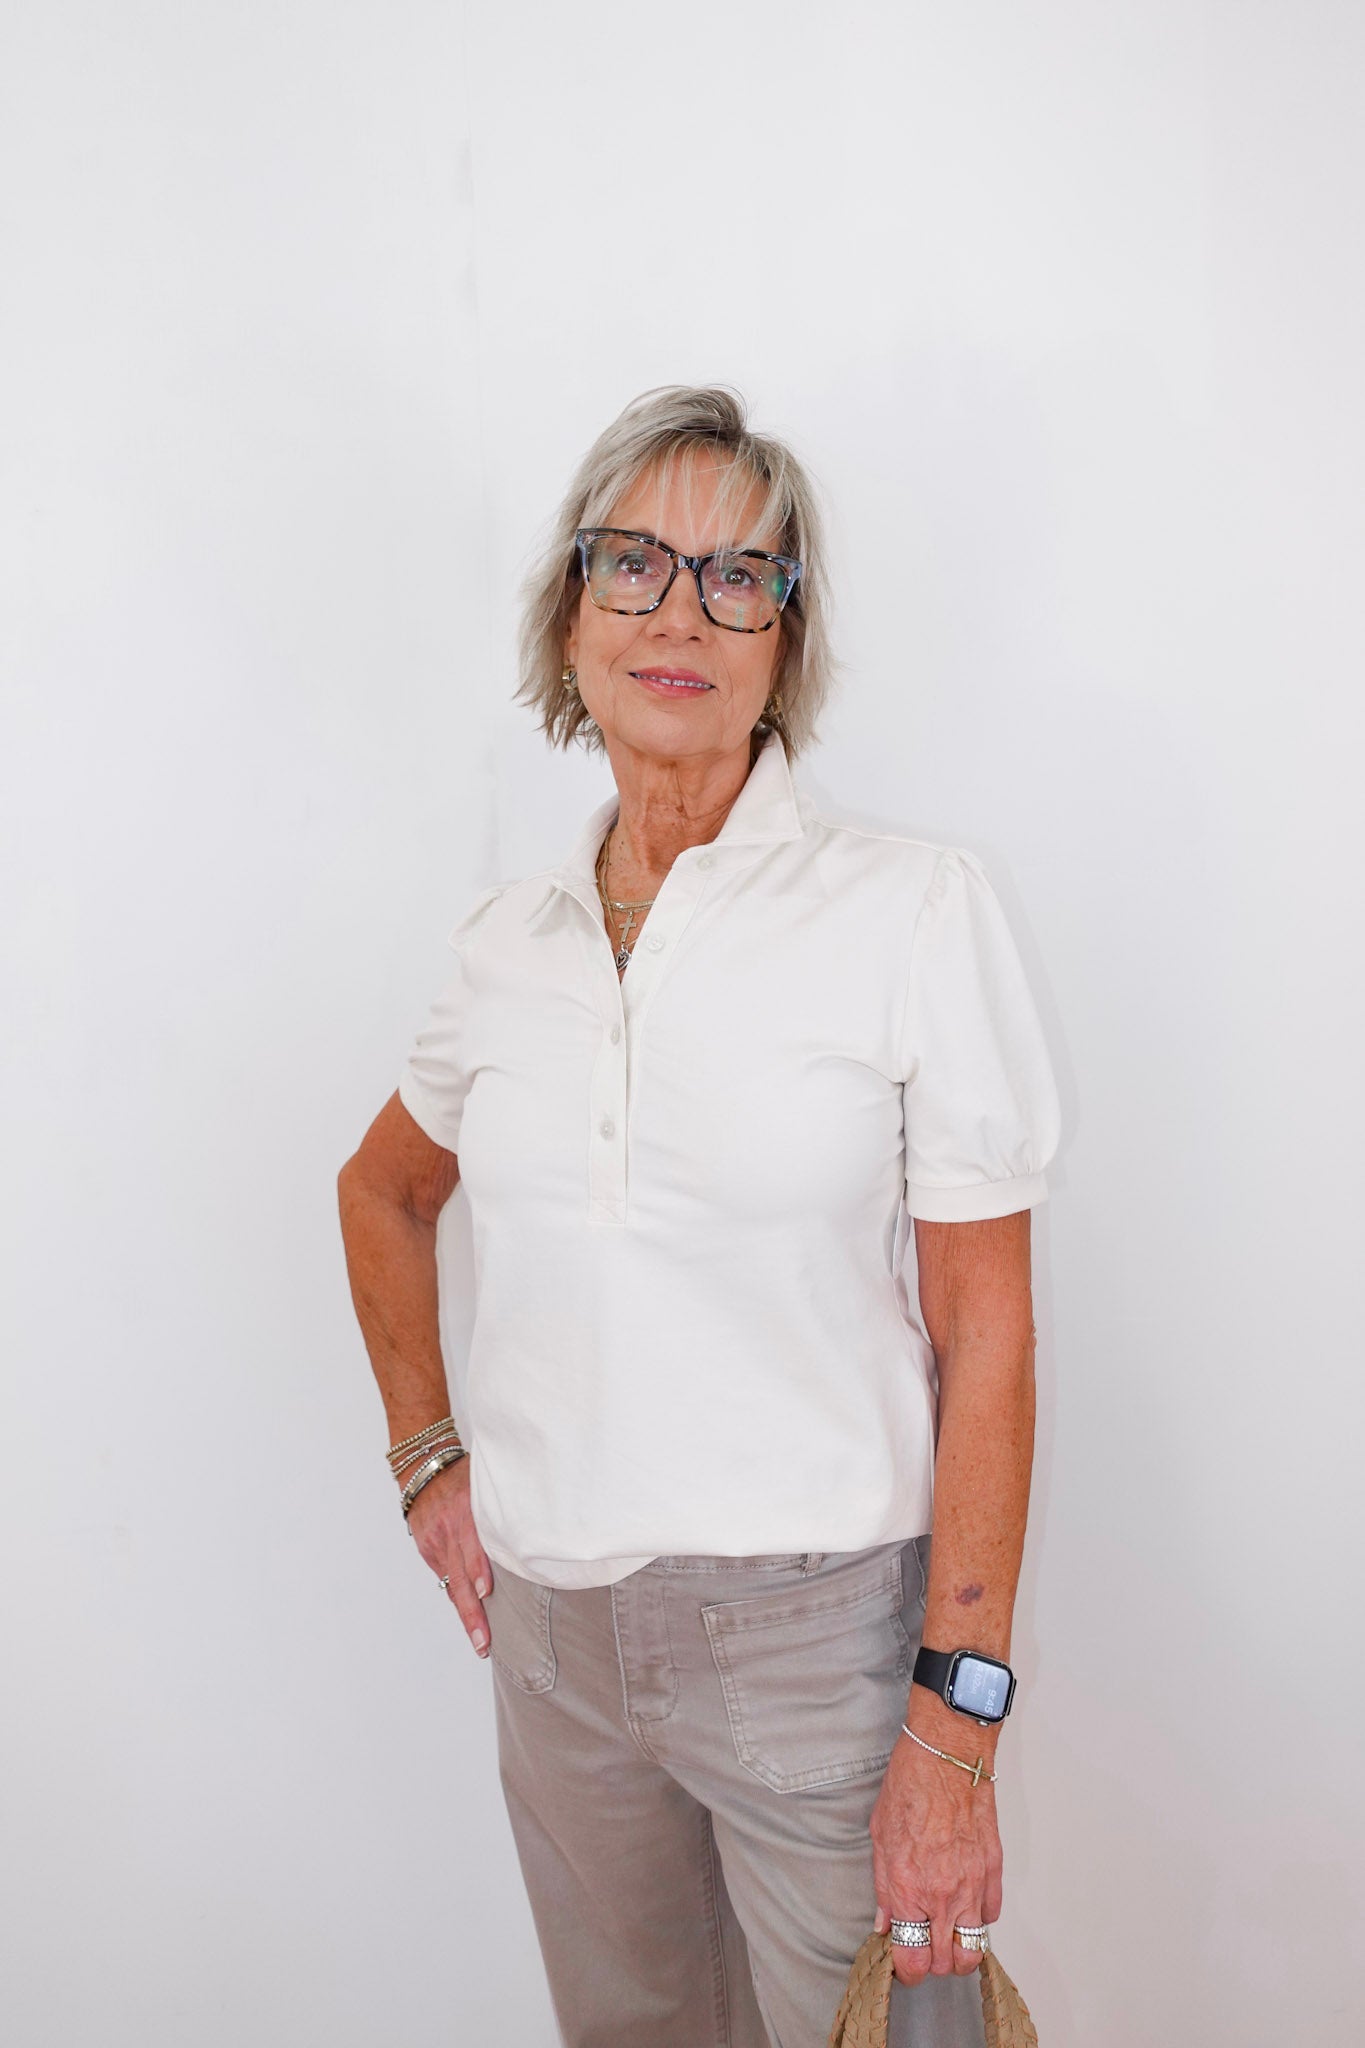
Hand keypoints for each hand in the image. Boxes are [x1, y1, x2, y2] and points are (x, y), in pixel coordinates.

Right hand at [405, 1456, 494, 1657]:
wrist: (424, 1467)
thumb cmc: (464, 1475)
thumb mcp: (484, 1486)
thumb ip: (500, 1511)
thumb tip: (530, 1537)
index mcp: (464, 1513)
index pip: (471, 1547)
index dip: (477, 1572)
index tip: (485, 1594)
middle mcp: (447, 1532)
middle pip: (458, 1579)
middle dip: (472, 1614)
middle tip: (483, 1642)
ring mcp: (434, 1543)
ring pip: (451, 1584)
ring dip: (466, 1612)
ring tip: (480, 1639)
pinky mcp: (427, 1549)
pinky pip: (445, 1576)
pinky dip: (457, 1593)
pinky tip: (469, 1612)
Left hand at [868, 1724, 1002, 1985]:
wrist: (946, 1755)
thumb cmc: (909, 1786)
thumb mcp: (879, 1837)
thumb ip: (883, 1888)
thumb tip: (885, 1922)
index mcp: (910, 1888)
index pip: (914, 1959)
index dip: (907, 1970)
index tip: (904, 1964)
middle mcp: (944, 1894)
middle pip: (947, 1962)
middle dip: (933, 1962)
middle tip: (923, 1945)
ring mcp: (973, 1884)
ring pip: (974, 1949)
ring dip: (959, 1949)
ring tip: (946, 1934)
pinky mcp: (994, 1869)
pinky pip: (991, 1915)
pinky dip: (978, 1917)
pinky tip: (964, 1903)